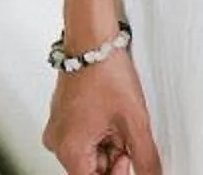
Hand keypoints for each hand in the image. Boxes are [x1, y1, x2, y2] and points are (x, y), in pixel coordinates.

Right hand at [43, 50, 160, 174]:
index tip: (130, 162)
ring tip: (122, 120)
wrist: (93, 41)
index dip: (117, 173)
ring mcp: (59, 128)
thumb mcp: (134, 122)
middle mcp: (58, 143)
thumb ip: (144, 158)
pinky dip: (102, 132)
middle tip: (130, 137)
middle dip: (115, 158)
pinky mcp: (64, 116)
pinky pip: (84, 135)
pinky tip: (113, 115)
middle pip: (91, 168)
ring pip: (90, 151)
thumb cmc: (106, 73)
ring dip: (111, 144)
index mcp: (69, 150)